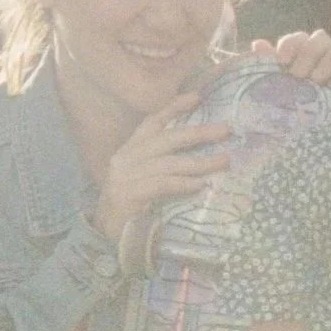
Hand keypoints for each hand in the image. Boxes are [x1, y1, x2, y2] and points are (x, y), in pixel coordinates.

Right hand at [93, 94, 230, 244]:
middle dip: (198, 133)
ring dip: (200, 161)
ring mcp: (125, 175)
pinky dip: (182, 183)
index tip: (197, 96)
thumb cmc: (131, 206)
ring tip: (224, 160)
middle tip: (225, 129)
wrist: (105, 234)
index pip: (152, 122)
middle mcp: (127, 157)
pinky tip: (200, 185)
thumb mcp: (145, 177)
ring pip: (169, 163)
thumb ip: (165, 163)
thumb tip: (201, 155)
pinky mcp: (128, 194)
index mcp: (130, 150)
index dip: (173, 107)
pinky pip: (161, 184)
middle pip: (167, 139)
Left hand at [250, 30, 330, 86]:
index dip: (289, 45)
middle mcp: (327, 55)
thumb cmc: (308, 107)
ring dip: (324, 66)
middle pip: (319, 39)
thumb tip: (258, 44)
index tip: (282, 61)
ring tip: (318, 83)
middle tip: (298, 76)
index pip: (298, 38)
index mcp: (307, 56)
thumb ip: (272, 67)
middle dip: (306, 56)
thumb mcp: (286, 88)